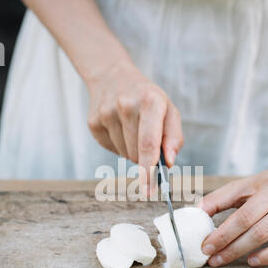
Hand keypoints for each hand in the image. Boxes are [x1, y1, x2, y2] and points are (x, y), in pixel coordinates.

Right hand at [87, 58, 182, 194]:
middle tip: (146, 139)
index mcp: (150, 100)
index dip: (149, 171)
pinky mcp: (93, 123)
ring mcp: (106, 114)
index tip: (150, 190)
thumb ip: (174, 137)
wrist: (113, 76)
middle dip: (144, 157)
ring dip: (131, 151)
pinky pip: (110, 149)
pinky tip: (119, 128)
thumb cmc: (147, 98)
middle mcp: (125, 105)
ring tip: (131, 129)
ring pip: (123, 154)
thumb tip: (168, 162)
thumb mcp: (168, 109)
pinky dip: (118, 145)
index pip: (148, 144)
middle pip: (136, 154)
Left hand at [201, 160, 267, 266]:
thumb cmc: (267, 184)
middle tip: (215, 260)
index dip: (223, 234)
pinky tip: (266, 259)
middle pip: (261, 231)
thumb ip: (218, 199)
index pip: (244, 216)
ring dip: (264, 257)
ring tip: (245, 262)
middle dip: (234, 249)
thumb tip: (195, 213)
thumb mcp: (243, 185)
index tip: (206, 247)